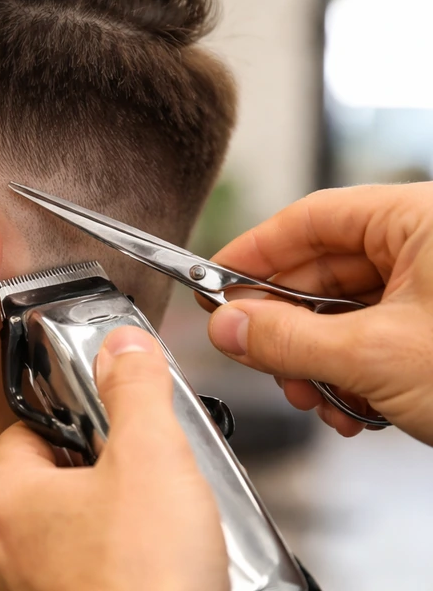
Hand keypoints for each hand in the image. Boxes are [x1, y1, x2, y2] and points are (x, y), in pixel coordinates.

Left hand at [0, 327, 228, 590]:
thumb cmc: (145, 582)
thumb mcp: (151, 457)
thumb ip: (135, 390)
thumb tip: (124, 349)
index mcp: (3, 500)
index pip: (27, 430)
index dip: (74, 419)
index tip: (108, 420)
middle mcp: (0, 552)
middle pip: (45, 482)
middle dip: (92, 473)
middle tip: (139, 474)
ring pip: (60, 534)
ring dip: (100, 524)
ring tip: (149, 525)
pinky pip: (75, 577)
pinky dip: (105, 567)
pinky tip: (146, 569)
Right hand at [206, 182, 432, 443]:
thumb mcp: (378, 357)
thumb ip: (287, 338)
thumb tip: (228, 325)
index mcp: (421, 219)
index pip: (310, 220)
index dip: (254, 253)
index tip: (214, 281)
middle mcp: (430, 245)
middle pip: (325, 270)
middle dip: (288, 325)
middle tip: (255, 353)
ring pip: (349, 311)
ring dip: (319, 360)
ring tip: (314, 396)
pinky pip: (378, 337)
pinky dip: (354, 373)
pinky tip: (351, 407)